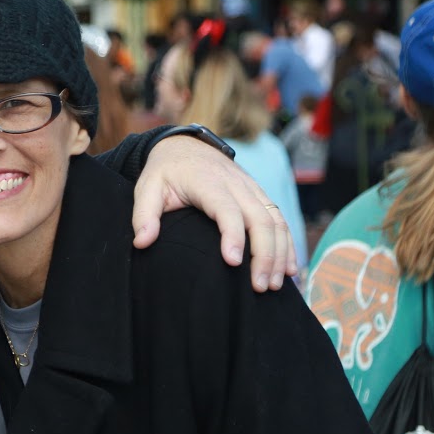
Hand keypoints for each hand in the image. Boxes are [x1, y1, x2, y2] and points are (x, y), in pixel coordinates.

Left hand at [131, 136, 296, 291]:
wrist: (185, 146)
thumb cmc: (165, 172)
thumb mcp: (146, 188)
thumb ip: (143, 215)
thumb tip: (142, 242)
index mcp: (207, 182)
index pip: (226, 209)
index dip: (232, 235)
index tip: (233, 263)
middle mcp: (236, 184)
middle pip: (260, 219)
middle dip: (264, 255)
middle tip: (260, 287)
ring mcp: (252, 189)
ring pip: (276, 221)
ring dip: (280, 254)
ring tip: (275, 285)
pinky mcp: (259, 195)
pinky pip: (280, 219)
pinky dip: (288, 244)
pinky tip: (290, 269)